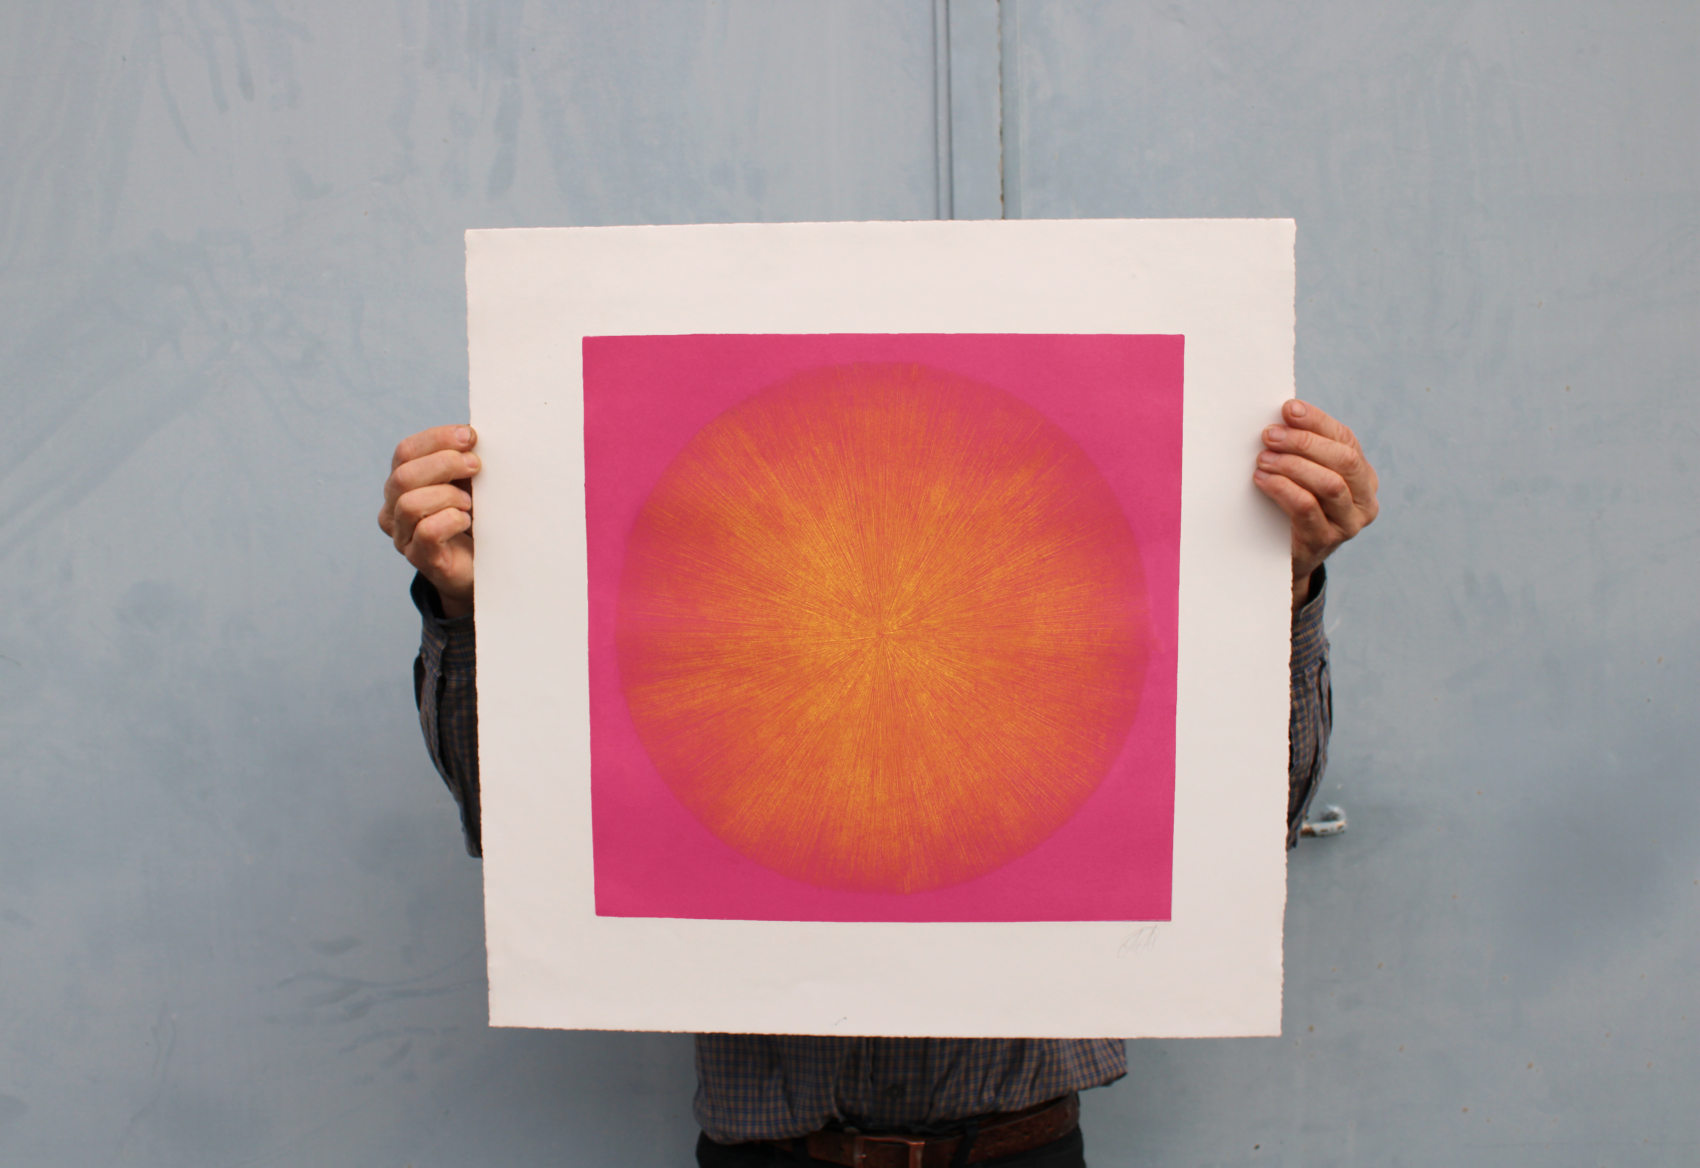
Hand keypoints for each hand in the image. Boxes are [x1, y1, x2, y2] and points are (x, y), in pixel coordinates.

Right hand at [380, 425, 479, 617]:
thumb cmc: (473, 517)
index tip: (470, 436)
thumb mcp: (467, 481)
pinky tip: (467, 521)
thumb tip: (471, 434)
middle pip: (403, 475)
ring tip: (469, 503)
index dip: (437, 439)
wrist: (481, 564)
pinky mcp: (421, 558)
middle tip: (476, 466)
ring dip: (447, 496)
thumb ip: (462, 458)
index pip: (405, 451)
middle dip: (444, 464)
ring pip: (410, 503)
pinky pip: (428, 532)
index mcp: (401, 483)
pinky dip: (452, 520)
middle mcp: (393, 508)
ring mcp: (403, 536)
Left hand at [1253, 399, 1378, 609]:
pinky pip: (1306, 508)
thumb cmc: (1296, 508)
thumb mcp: (1307, 477)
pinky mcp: (1325, 541)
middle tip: (1269, 435)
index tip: (1288, 409)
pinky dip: (1283, 488)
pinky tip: (1263, 479)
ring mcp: (1349, 524)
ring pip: (1328, 484)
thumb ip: (1305, 450)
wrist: (1289, 559)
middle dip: (1304, 442)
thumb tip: (1284, 413)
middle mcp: (1365, 501)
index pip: (1346, 439)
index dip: (1317, 421)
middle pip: (1343, 460)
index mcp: (1364, 477)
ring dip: (1292, 465)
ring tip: (1263, 458)